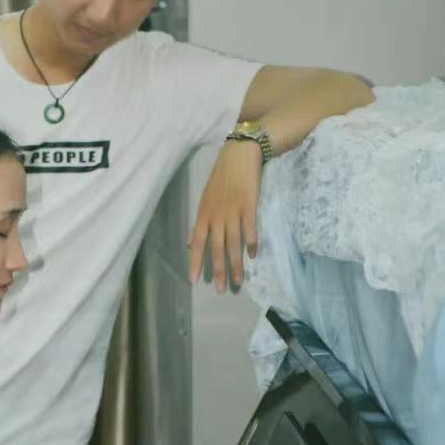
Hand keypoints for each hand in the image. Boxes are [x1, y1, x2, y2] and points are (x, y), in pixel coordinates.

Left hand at [187, 141, 261, 291]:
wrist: (239, 155)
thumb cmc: (222, 178)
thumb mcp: (205, 200)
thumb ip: (200, 223)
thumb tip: (191, 243)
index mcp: (204, 214)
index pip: (198, 243)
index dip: (196, 262)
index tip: (195, 281)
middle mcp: (216, 215)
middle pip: (216, 248)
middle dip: (218, 270)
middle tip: (221, 289)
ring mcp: (233, 211)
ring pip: (233, 243)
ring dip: (236, 264)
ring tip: (239, 281)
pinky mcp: (249, 206)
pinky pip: (250, 229)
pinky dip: (251, 243)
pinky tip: (253, 255)